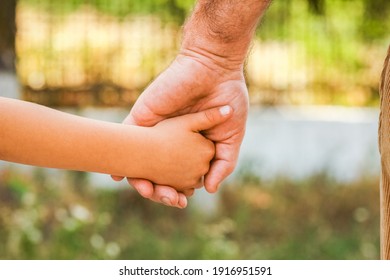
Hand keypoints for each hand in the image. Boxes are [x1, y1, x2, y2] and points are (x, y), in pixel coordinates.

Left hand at [114, 52, 247, 207]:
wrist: (215, 68)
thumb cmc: (228, 100)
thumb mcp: (232, 136)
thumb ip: (223, 163)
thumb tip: (210, 190)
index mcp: (191, 147)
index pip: (180, 175)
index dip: (179, 190)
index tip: (181, 201)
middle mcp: (171, 140)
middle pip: (159, 171)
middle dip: (159, 189)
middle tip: (166, 199)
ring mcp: (156, 129)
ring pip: (140, 159)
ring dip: (139, 178)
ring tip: (146, 191)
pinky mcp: (144, 116)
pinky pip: (126, 138)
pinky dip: (120, 156)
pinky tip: (118, 176)